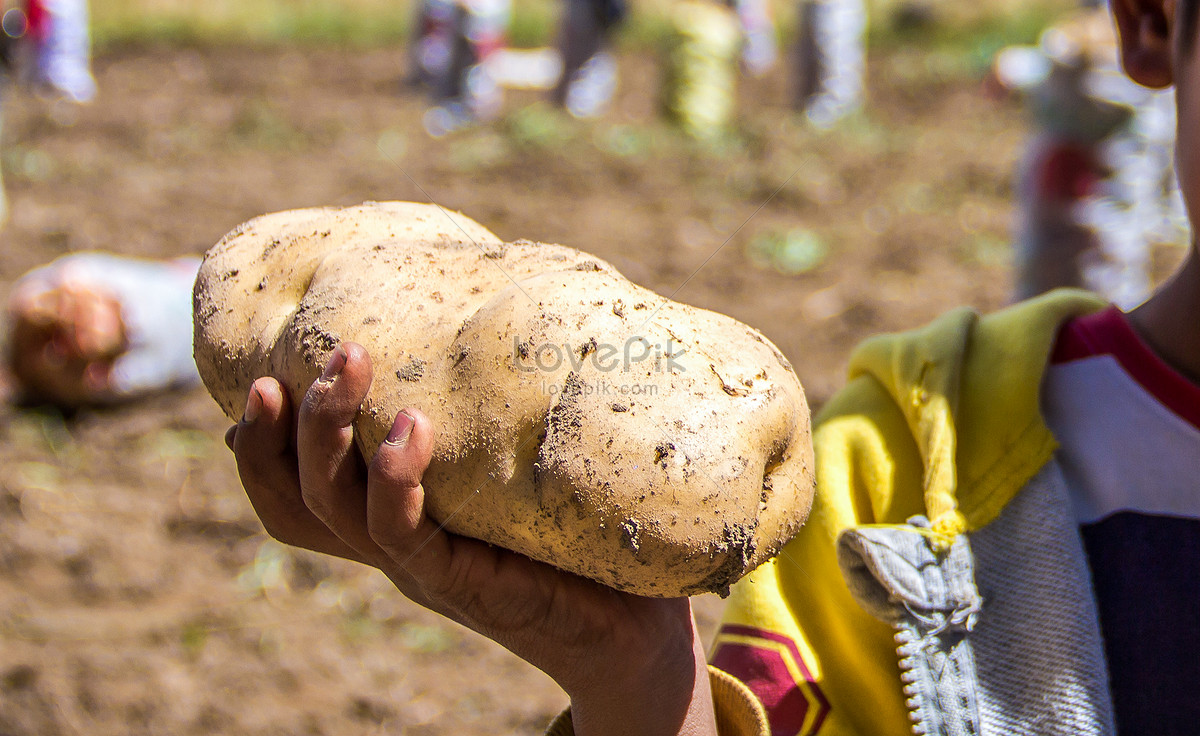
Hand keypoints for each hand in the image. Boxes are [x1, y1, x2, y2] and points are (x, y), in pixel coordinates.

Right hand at [226, 342, 717, 735]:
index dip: (259, 445)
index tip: (261, 378)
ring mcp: (422, 570)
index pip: (293, 495)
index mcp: (389, 521)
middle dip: (293, 421)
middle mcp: (393, 548)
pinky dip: (394, 480)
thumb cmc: (574, 531)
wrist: (634, 628)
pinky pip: (402, 536)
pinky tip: (411, 426)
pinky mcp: (464, 582)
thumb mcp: (510, 464)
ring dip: (330, 431)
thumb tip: (467, 336)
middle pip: (300, 499)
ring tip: (354, 361)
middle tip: (332, 350)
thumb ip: (479, 420)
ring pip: (336, 509)